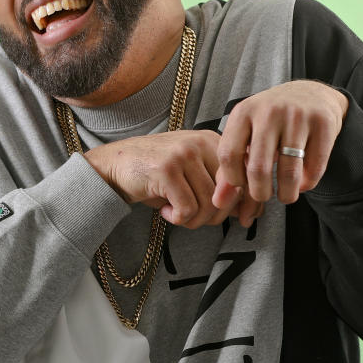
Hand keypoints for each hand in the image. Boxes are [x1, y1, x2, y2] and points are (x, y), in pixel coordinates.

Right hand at [84, 130, 256, 228]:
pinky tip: (164, 212)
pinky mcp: (166, 170)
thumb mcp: (191, 173)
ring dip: (192, 220)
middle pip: (229, 194)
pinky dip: (176, 218)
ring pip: (208, 205)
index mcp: (213, 141)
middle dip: (216, 216)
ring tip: (176, 214)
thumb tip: (250, 211)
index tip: (245, 220)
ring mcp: (183, 155)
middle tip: (194, 218)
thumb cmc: (154, 174)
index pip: (245, 176)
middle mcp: (201, 143)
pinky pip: (187, 209)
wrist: (113, 165)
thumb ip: (219, 184)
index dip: (248, 203)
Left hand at [213, 81, 347, 223]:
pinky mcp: (324, 123)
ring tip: (285, 197)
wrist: (310, 93)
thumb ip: (229, 168)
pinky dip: (309, 183)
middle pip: (258, 168)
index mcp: (243, 112)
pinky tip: (303, 184)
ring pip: (289, 171)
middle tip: (263, 196)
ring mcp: (298, 116)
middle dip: (260, 192)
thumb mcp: (244, 135)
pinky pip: (315, 167)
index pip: (228, 156)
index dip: (233, 179)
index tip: (242, 185)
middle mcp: (269, 111)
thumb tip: (218, 203)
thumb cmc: (269, 121)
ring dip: (287, 194)